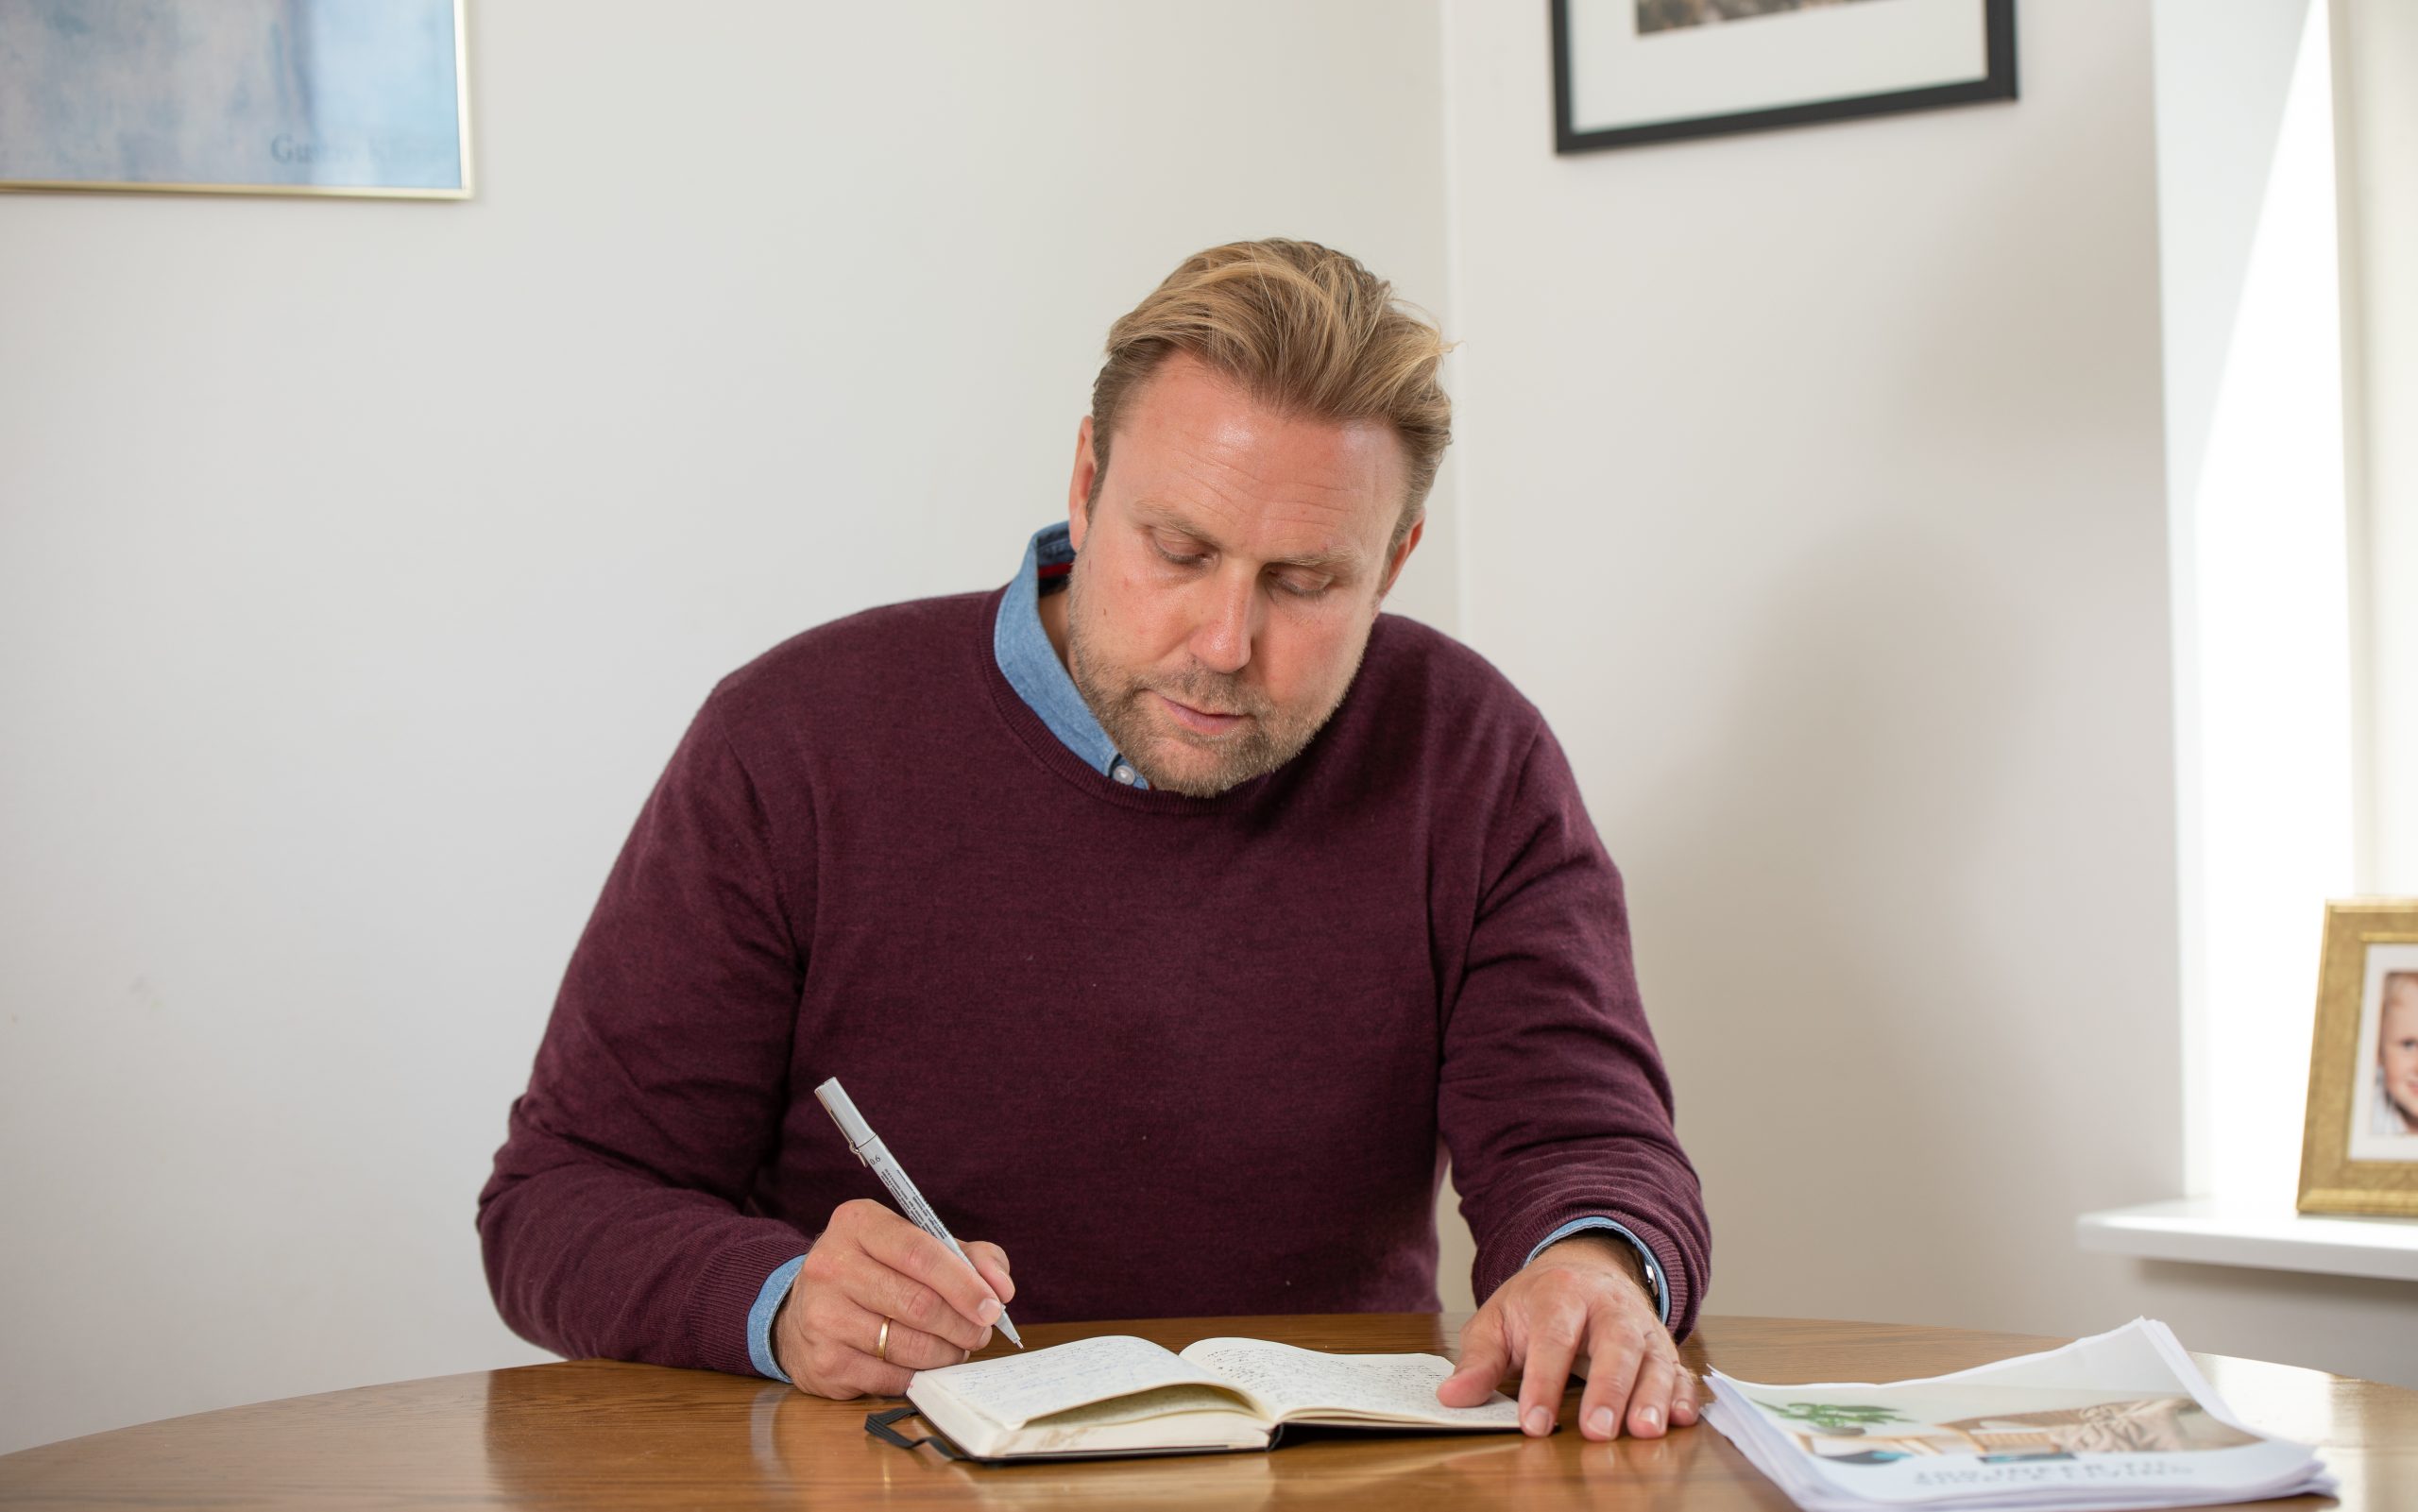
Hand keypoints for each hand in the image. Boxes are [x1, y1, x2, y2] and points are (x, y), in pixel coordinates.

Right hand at [771, 1198, 1015, 1397]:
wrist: (806, 1311)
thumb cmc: (877, 1272)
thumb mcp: (917, 1246)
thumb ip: (969, 1256)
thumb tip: (1001, 1288)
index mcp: (858, 1224)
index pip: (921, 1254)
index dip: (964, 1284)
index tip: (993, 1306)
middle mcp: (832, 1265)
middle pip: (918, 1304)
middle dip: (962, 1324)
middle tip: (980, 1333)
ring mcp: (822, 1315)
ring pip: (908, 1344)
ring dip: (946, 1353)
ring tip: (956, 1348)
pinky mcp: (824, 1361)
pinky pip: (891, 1377)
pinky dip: (918, 1374)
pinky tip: (923, 1364)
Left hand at [1436, 1234, 1696, 1440]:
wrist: (1583, 1268)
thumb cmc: (1536, 1304)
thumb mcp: (1497, 1321)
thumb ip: (1478, 1360)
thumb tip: (1452, 1396)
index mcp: (1560, 1295)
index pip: (1553, 1338)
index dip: (1544, 1381)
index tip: (1534, 1423)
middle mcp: (1608, 1307)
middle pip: (1615, 1343)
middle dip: (1609, 1389)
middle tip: (1597, 1431)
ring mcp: (1641, 1326)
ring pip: (1654, 1357)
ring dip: (1654, 1395)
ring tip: (1646, 1430)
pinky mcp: (1663, 1347)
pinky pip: (1681, 1369)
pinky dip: (1684, 1394)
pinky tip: (1682, 1418)